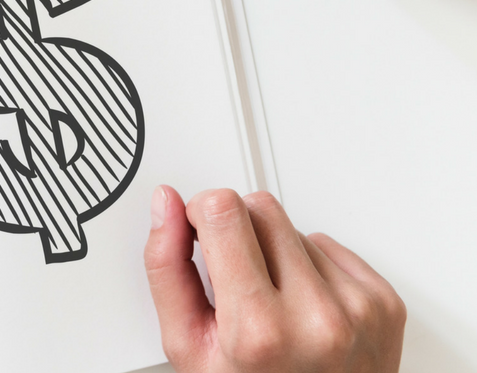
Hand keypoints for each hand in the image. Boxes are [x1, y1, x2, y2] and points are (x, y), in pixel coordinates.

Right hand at [144, 187, 405, 371]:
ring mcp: (357, 308)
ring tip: (270, 301)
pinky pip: (331, 245)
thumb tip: (166, 207)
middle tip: (233, 280)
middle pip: (260, 208)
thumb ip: (167, 268)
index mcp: (258, 329)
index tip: (197, 236)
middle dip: (236, 231)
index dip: (200, 216)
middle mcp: (316, 316)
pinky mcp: (384, 302)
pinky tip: (301, 305)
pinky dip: (310, 267)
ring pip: (295, 226)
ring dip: (275, 253)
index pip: (222, 211)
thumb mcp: (187, 345)